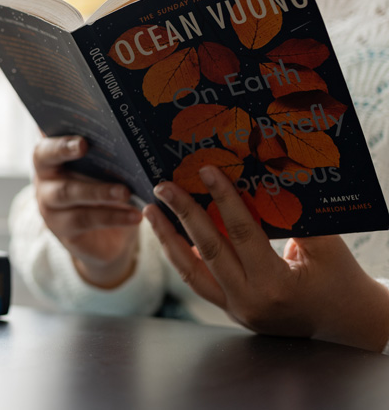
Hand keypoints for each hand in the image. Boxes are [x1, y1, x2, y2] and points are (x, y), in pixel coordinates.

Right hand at [32, 135, 141, 288]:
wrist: (104, 239)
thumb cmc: (102, 193)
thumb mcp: (101, 173)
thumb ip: (102, 154)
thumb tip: (125, 134)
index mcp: (50, 161)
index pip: (45, 145)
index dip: (59, 140)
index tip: (80, 138)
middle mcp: (44, 182)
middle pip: (46, 162)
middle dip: (66, 151)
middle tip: (85, 146)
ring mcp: (50, 208)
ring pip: (68, 193)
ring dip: (98, 191)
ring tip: (125, 192)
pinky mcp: (63, 231)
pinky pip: (86, 220)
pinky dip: (113, 216)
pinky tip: (134, 215)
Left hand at [145, 165, 388, 351]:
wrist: (344, 323)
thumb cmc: (339, 279)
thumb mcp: (325, 246)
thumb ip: (294, 216)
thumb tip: (262, 177)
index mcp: (276, 284)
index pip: (242, 234)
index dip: (223, 199)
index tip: (206, 171)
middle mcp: (249, 301)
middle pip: (208, 250)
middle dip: (182, 214)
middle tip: (163, 187)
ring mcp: (235, 309)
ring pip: (190, 272)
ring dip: (168, 238)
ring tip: (151, 211)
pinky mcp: (229, 309)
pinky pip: (197, 280)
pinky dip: (181, 255)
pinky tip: (168, 233)